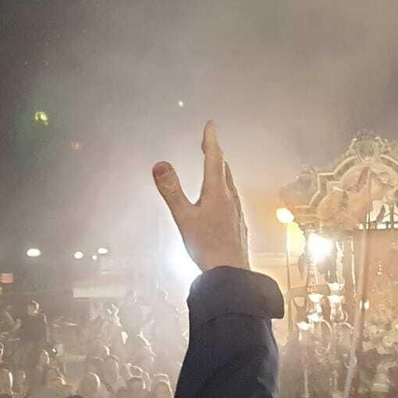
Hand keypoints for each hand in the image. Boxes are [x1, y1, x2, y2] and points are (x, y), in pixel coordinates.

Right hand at [153, 122, 249, 272]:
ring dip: (221, 169)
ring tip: (215, 165)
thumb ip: (171, 190)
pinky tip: (222, 198)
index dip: (211, 140)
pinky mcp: (237, 222)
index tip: (210, 125)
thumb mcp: (184, 217)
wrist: (231, 272)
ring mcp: (236, 210)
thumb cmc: (207, 247)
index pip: (214, 158)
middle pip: (223, 168)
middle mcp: (229, 197)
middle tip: (208, 142)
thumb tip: (160, 165)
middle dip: (215, 152)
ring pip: (229, 182)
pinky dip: (224, 187)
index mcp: (217, 192)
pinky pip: (231, 197)